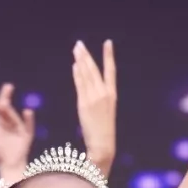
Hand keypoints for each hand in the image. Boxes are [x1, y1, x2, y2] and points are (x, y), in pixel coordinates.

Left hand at [0, 84, 34, 173]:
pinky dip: (29, 120)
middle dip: (5, 100)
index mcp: (1, 122)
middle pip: (7, 110)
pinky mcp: (27, 136)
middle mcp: (11, 123)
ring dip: (10, 111)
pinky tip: (27, 111)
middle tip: (6, 87)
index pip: (0, 108)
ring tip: (5, 104)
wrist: (9, 165)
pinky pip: (28, 126)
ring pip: (14, 118)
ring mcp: (19, 128)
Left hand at [73, 40, 116, 170]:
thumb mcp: (105, 112)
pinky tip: (74, 65)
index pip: (111, 71)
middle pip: (94, 69)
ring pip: (86, 74)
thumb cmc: (103, 132)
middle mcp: (104, 93)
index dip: (109, 56)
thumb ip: (98, 98)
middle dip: (87, 55)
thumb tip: (89, 85)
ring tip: (76, 49)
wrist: (103, 145)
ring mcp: (94, 98)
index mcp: (112, 95)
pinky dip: (77, 74)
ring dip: (80, 61)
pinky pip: (80, 84)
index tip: (108, 43)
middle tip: (79, 44)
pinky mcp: (84, 103)